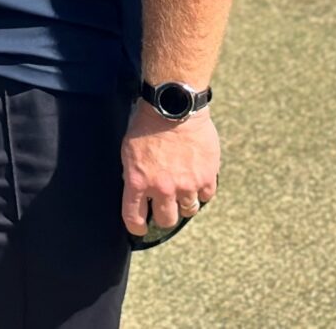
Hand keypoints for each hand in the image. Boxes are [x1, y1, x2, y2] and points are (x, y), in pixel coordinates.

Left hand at [120, 104, 219, 234]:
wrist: (174, 107)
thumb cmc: (147, 123)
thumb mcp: (128, 150)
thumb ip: (133, 173)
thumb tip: (136, 190)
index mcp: (138, 182)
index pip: (134, 217)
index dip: (136, 227)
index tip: (140, 228)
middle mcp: (162, 188)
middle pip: (165, 220)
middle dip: (163, 215)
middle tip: (164, 207)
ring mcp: (186, 185)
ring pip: (188, 211)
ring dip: (184, 203)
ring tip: (183, 191)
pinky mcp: (206, 177)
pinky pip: (206, 197)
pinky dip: (202, 191)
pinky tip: (197, 179)